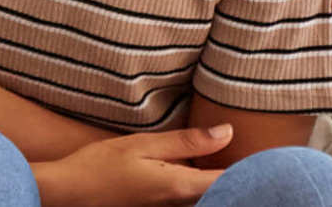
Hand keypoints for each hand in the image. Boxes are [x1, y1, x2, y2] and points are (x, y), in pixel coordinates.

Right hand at [31, 125, 232, 206]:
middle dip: (238, 172)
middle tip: (246, 150)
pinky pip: (192, 196)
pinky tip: (194, 166)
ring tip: (222, 154)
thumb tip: (227, 132)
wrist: (68, 193)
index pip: (232, 180)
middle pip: (224, 191)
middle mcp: (180, 204)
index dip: (252, 166)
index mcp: (180, 186)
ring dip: (219, 178)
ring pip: (208, 195)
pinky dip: (201, 183)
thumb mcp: (142, 145)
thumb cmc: (99, 167)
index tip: (263, 149)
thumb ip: (186, 141)